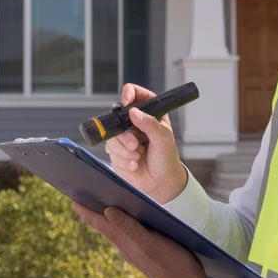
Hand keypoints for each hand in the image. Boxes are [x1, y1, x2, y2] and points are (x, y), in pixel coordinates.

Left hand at [72, 203, 209, 277]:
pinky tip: (129, 218)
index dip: (86, 211)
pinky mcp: (149, 251)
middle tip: (79, 198)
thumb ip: (130, 228)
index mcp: (124, 243)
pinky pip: (130, 233)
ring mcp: (137, 250)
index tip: (70, 200)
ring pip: (117, 230)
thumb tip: (107, 211)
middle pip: (105, 225)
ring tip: (99, 204)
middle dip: (93, 212)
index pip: (100, 223)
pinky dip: (124, 222)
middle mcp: (127, 246)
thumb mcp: (150, 244)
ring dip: (107, 217)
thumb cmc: (172, 265)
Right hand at [104, 84, 188, 202]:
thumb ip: (150, 124)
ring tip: (138, 157)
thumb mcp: (163, 139)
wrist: (161, 184)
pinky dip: (122, 159)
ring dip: (124, 150)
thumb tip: (133, 112)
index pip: (135, 94)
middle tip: (135, 145)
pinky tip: (134, 164)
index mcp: (149, 113)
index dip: (128, 94)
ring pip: (112, 136)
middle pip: (118, 117)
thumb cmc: (167, 159)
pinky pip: (110, 150)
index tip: (126, 102)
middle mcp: (134, 123)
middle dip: (125, 135)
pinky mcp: (117, 151)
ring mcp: (124, 137)